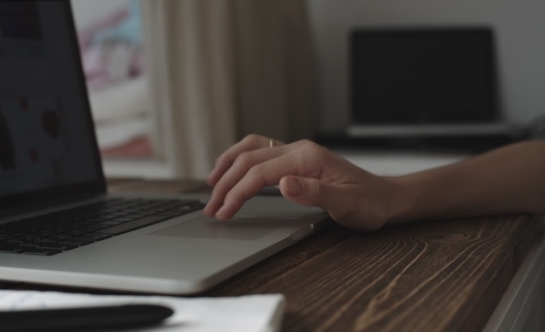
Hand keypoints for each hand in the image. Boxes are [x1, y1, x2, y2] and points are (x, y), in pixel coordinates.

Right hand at [203, 134, 401, 230]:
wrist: (385, 197)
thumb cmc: (368, 203)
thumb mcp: (346, 204)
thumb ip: (315, 192)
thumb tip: (284, 184)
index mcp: (307, 158)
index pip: (260, 172)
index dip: (237, 192)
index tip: (223, 212)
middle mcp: (298, 149)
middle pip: (249, 159)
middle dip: (226, 183)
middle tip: (211, 207)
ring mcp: (296, 151)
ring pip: (251, 148)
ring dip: (228, 164)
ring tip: (211, 184)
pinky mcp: (295, 158)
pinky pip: (260, 151)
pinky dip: (240, 159)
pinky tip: (232, 169)